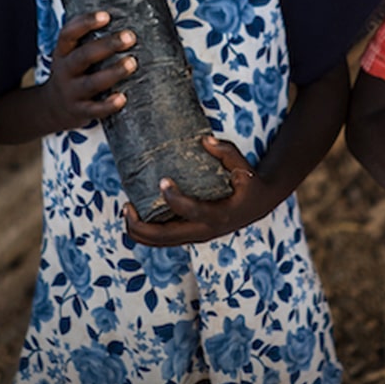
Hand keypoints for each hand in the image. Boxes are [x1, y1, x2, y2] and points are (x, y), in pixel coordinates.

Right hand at [43, 11, 136, 128]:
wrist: (54, 108)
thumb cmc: (73, 74)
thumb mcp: (71, 55)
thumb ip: (90, 41)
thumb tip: (127, 18)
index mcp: (63, 52)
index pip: (68, 34)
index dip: (85, 23)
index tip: (106, 16)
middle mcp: (65, 71)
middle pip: (83, 56)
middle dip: (107, 45)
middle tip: (129, 37)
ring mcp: (71, 92)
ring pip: (91, 83)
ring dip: (113, 72)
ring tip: (131, 63)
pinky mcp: (80, 111)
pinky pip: (94, 109)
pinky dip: (108, 105)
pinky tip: (122, 98)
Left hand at [124, 137, 265, 245]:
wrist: (258, 205)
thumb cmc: (249, 183)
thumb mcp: (244, 167)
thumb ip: (226, 152)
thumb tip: (204, 140)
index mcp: (220, 214)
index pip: (192, 211)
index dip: (174, 199)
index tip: (162, 181)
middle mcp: (205, 230)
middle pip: (165, 237)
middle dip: (141, 225)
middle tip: (126, 206)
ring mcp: (197, 236)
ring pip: (161, 243)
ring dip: (140, 231)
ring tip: (126, 210)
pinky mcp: (191, 235)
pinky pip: (165, 240)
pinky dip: (147, 232)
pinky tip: (137, 215)